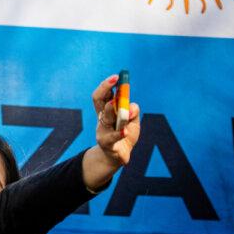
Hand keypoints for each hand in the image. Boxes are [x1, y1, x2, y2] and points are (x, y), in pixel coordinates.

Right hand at [81, 75, 140, 189]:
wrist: (119, 156)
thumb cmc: (125, 135)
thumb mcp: (134, 122)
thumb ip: (134, 112)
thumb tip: (131, 106)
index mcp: (107, 111)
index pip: (103, 94)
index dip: (107, 85)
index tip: (117, 77)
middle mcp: (102, 118)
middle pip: (98, 99)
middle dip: (105, 87)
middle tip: (115, 80)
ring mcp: (103, 130)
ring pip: (106, 116)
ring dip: (115, 110)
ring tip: (124, 108)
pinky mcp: (107, 143)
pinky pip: (112, 137)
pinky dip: (119, 133)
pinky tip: (125, 130)